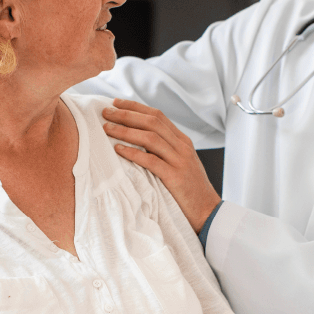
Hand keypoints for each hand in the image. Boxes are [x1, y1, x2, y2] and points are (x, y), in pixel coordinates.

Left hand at [102, 99, 220, 231]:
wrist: (208, 211)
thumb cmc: (189, 190)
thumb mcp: (179, 163)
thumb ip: (164, 150)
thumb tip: (137, 140)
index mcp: (182, 141)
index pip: (157, 116)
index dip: (135, 107)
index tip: (116, 103)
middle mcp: (182, 146)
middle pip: (152, 122)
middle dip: (126, 114)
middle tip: (105, 112)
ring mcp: (180, 161)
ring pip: (150, 138)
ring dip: (125, 130)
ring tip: (107, 128)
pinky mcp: (175, 177)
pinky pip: (151, 161)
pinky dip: (133, 153)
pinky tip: (118, 150)